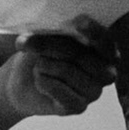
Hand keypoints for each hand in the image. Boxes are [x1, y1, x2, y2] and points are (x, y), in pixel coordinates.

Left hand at [0, 23, 117, 117]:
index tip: (79, 22)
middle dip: (48, 45)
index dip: (93, 31)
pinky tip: (39, 80)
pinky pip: (59, 91)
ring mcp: (95, 92)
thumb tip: (51, 28)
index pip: (105, 40)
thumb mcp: (50, 37)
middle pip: (79, 54)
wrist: (24, 81)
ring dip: (42, 65)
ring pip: (66, 71)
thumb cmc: (42, 53)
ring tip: (38, 66)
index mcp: (106, 49)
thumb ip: (58, 32)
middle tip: (22, 42)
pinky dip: (43, 82)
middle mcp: (106, 72)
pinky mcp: (79, 107)